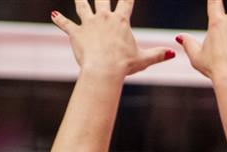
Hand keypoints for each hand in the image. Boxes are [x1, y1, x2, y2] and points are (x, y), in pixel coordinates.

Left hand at [51, 0, 174, 77]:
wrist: (104, 70)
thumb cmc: (124, 65)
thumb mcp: (143, 59)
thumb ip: (158, 54)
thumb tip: (173, 53)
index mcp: (120, 21)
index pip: (126, 1)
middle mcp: (104, 17)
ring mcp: (89, 24)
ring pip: (82, 5)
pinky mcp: (76, 33)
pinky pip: (66, 24)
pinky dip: (59, 20)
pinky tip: (53, 15)